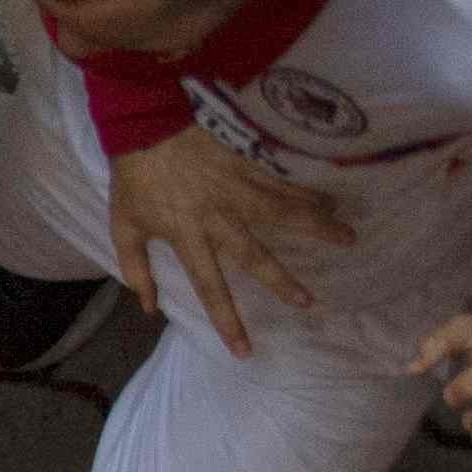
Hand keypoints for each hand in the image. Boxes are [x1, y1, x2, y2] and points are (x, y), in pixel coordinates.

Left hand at [110, 125, 350, 356]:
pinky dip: (310, 188)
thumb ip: (135, 268)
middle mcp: (218, 218)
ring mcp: (238, 188)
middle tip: (311, 302)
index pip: (210, 288)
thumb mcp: (122, 226)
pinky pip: (285, 179)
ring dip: (317, 226)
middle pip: (257, 256)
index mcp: (187, 237)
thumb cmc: (134, 176)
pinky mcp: (249, 161)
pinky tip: (333, 196)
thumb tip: (148, 308)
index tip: (245, 350)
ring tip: (349, 237)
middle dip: (284, 282)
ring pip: (284, 212)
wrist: (146, 121)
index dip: (227, 320)